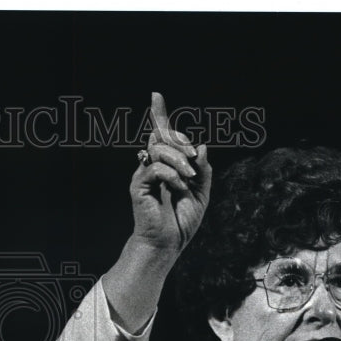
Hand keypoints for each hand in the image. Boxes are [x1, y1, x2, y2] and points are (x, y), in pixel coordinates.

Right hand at [129, 92, 212, 253]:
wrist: (167, 244)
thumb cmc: (180, 222)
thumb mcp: (201, 193)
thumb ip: (202, 170)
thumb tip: (202, 147)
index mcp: (166, 166)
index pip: (160, 135)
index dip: (159, 115)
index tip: (155, 95)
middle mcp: (152, 167)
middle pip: (162, 137)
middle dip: (180, 141)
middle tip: (195, 157)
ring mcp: (144, 176)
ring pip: (159, 150)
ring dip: (179, 160)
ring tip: (189, 179)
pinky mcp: (138, 186)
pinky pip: (156, 168)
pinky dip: (172, 176)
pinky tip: (178, 189)